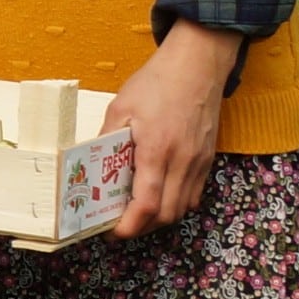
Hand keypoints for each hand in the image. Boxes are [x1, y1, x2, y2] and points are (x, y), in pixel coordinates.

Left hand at [101, 21, 239, 238]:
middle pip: (167, 215)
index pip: (147, 204)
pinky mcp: (208, 159)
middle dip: (141, 227)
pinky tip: (158, 195)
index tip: (112, 231)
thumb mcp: (120, 108)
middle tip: (118, 224)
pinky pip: (194, 194)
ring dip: (159, 218)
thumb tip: (90, 166)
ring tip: (135, 212)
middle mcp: (183, 162)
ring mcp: (199, 162)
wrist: (197, 66)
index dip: (129, 226)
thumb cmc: (156, 84)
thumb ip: (107, 140)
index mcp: (157, 150)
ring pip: (183, 208)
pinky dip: (176, 204)